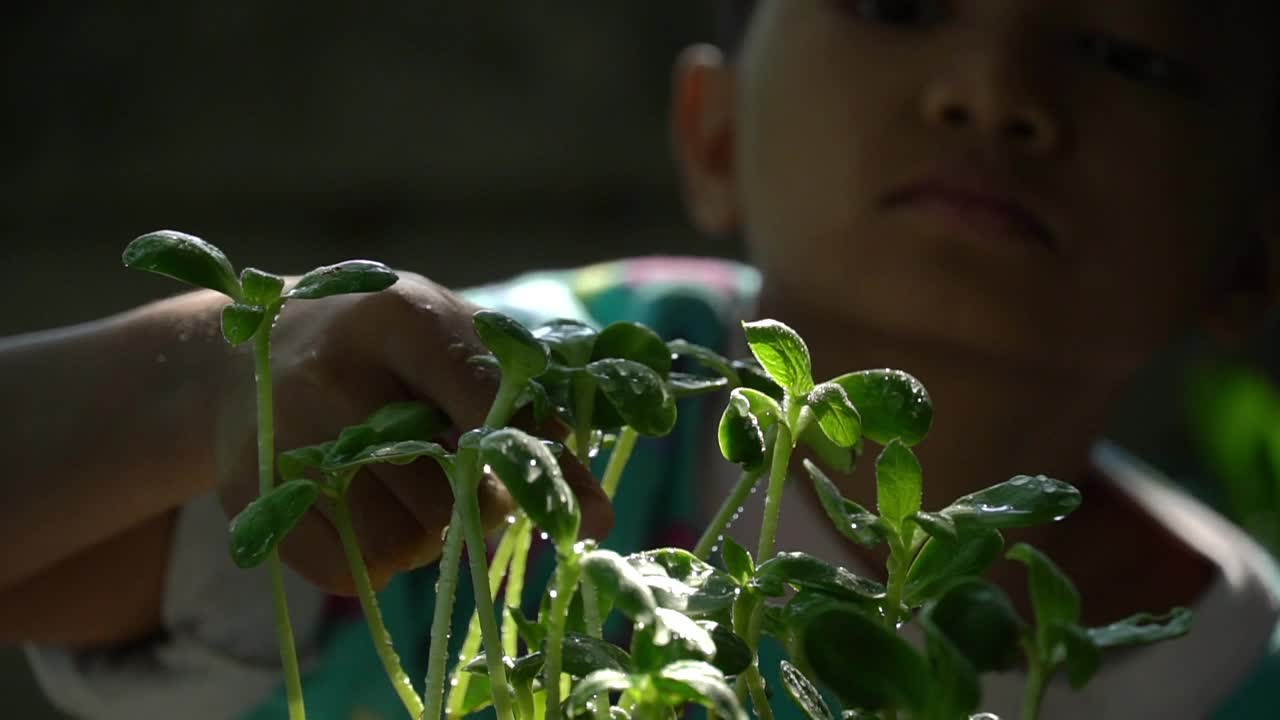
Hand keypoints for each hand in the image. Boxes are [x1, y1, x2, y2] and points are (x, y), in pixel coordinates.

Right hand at [213, 272, 612, 593]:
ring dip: (431, 542)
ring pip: (403, 544)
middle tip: (469, 485)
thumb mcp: (457, 350)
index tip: (537, 480)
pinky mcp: (252, 495)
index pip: (490, 404)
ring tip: (417, 498)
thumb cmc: (388, 354)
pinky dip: (377, 565)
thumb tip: (597, 519)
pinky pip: (348, 574)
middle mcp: (334, 372)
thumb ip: (533, 420)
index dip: (526, 460)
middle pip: (452, 492)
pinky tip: (371, 519)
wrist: (247, 353)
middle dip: (481, 507)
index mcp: (400, 317)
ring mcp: (283, 436)